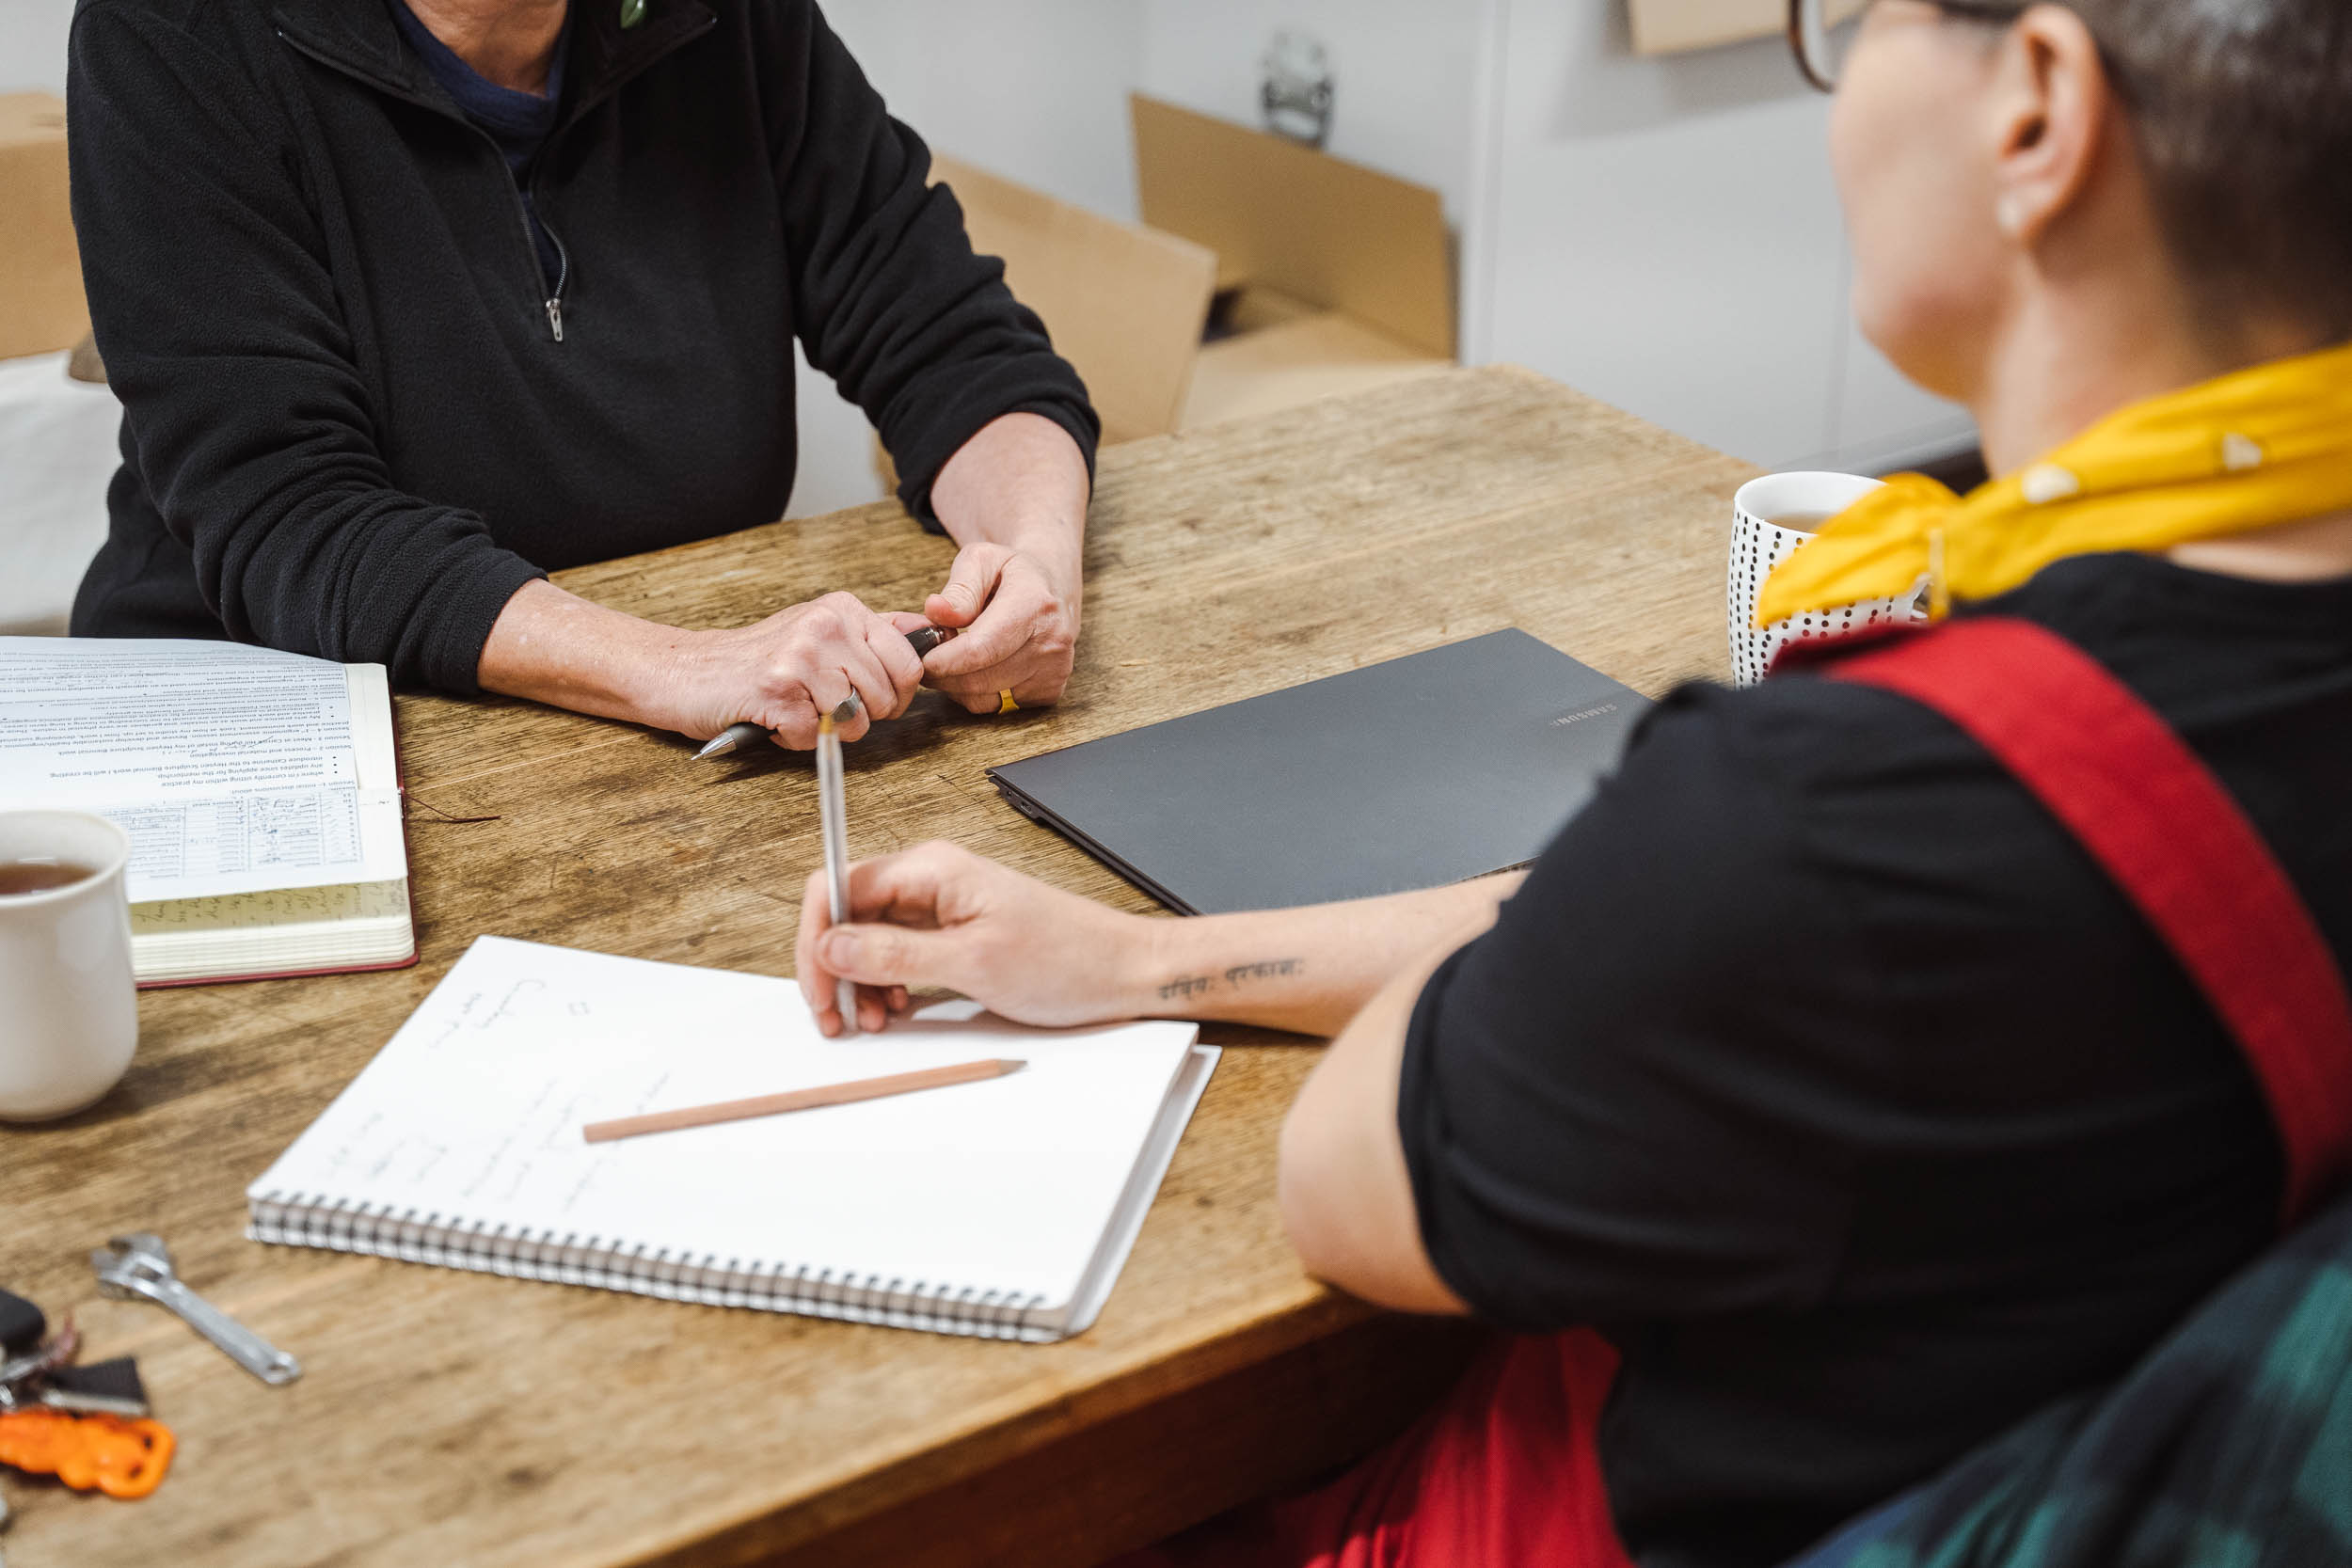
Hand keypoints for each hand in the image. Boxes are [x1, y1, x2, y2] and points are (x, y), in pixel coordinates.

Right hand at [661, 591, 924, 748]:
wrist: (689, 671)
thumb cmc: (760, 659)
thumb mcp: (820, 631)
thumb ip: (872, 634)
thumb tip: (930, 633)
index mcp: (843, 610)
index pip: (909, 663)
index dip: (896, 694)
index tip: (869, 697)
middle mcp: (826, 626)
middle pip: (886, 698)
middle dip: (860, 717)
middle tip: (823, 706)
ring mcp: (801, 657)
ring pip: (855, 722)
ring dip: (826, 731)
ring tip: (797, 709)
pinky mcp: (777, 690)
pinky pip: (816, 738)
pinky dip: (795, 740)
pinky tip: (775, 719)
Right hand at [797, 841, 1148, 1035]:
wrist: (1125, 971)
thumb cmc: (1066, 960)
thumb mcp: (973, 963)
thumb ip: (895, 954)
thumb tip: (830, 946)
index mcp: (932, 868)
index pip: (837, 886)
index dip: (816, 940)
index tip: (820, 992)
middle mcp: (931, 878)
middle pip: (847, 913)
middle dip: (834, 967)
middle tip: (839, 1020)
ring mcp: (943, 905)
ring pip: (869, 937)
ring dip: (859, 980)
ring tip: (875, 1020)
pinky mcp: (955, 931)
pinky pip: (899, 951)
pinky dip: (887, 982)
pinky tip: (897, 1008)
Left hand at [916, 542, 1080, 711]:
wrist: (1052, 587)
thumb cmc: (1011, 573)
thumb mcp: (982, 561)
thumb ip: (959, 588)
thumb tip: (936, 611)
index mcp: (1035, 605)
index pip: (981, 649)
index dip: (943, 660)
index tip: (920, 656)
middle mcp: (1051, 643)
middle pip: (979, 680)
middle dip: (943, 674)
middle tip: (928, 655)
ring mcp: (1054, 672)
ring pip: (984, 700)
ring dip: (957, 685)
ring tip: (954, 656)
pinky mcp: (1049, 692)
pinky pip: (997, 707)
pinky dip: (976, 694)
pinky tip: (977, 668)